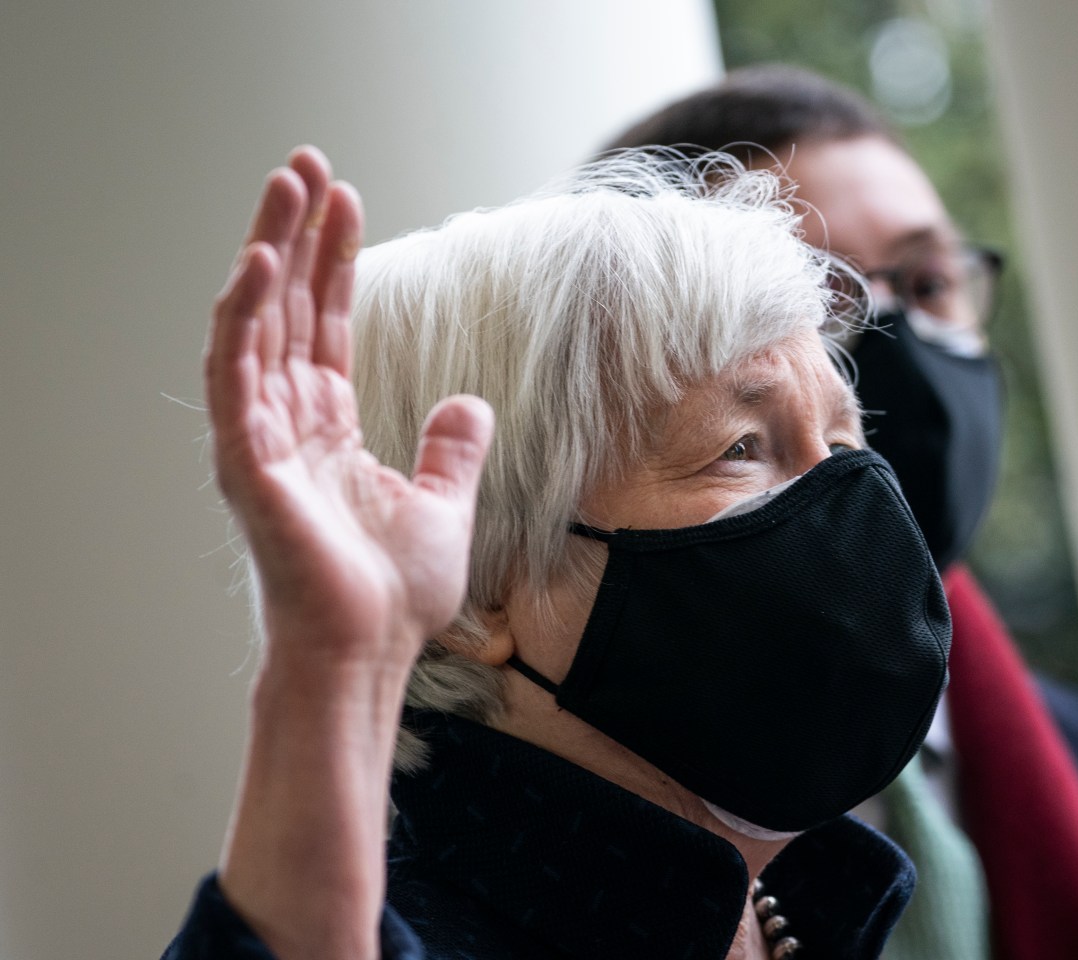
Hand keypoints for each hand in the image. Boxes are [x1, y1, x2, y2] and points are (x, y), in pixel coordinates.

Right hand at [206, 146, 491, 669]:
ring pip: (255, 326)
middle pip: (285, 310)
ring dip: (268, 253)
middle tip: (305, 166)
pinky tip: (262, 264)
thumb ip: (450, 449)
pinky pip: (235, 376)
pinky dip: (243, 318)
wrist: (371, 652)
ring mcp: (261, 441)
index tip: (345, 200)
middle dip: (295, 236)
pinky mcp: (247, 463)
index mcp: (327, 430)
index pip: (324, 327)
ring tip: (285, 187)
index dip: (333, 263)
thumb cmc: (395, 594)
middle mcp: (287, 425)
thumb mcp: (443, 504)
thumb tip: (466, 402)